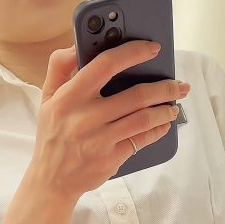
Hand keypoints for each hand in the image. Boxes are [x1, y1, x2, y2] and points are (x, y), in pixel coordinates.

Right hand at [31, 40, 185, 202]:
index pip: (106, 65)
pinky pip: (142, 140)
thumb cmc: (53, 134)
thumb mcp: (47, 97)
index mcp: (69, 97)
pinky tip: (163, 124)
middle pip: (136, 95)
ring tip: (173, 104)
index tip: (152, 48)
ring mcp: (100, 140)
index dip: (133, 53)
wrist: (51, 179)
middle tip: (177, 84)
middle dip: (164, 87)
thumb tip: (78, 44)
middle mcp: (85, 117)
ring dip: (165, 109)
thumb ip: (60, 66)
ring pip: (145, 118)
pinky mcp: (111, 158)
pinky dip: (158, 130)